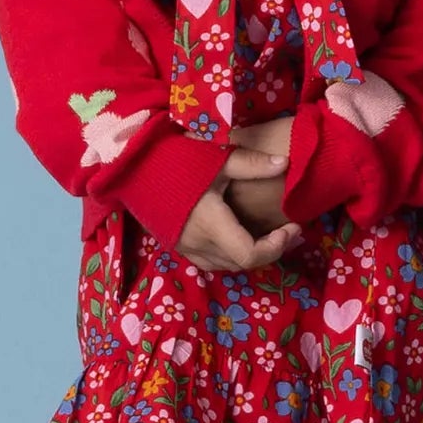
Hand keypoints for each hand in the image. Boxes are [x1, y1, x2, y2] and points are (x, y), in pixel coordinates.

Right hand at [175, 129, 301, 273]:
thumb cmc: (174, 159)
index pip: (249, 254)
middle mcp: (197, 243)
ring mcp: (184, 247)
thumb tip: (286, 165)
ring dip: (251, 254)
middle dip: (270, 250)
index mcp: (210, 223)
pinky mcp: (177, 245)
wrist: (131, 166)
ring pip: (227, 265)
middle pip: (242, 263)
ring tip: (271, 235)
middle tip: (290, 231)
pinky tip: (241, 235)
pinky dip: (231, 254)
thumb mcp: (215, 157)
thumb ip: (251, 164)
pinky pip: (211, 261)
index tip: (291, 227)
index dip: (275, 247)